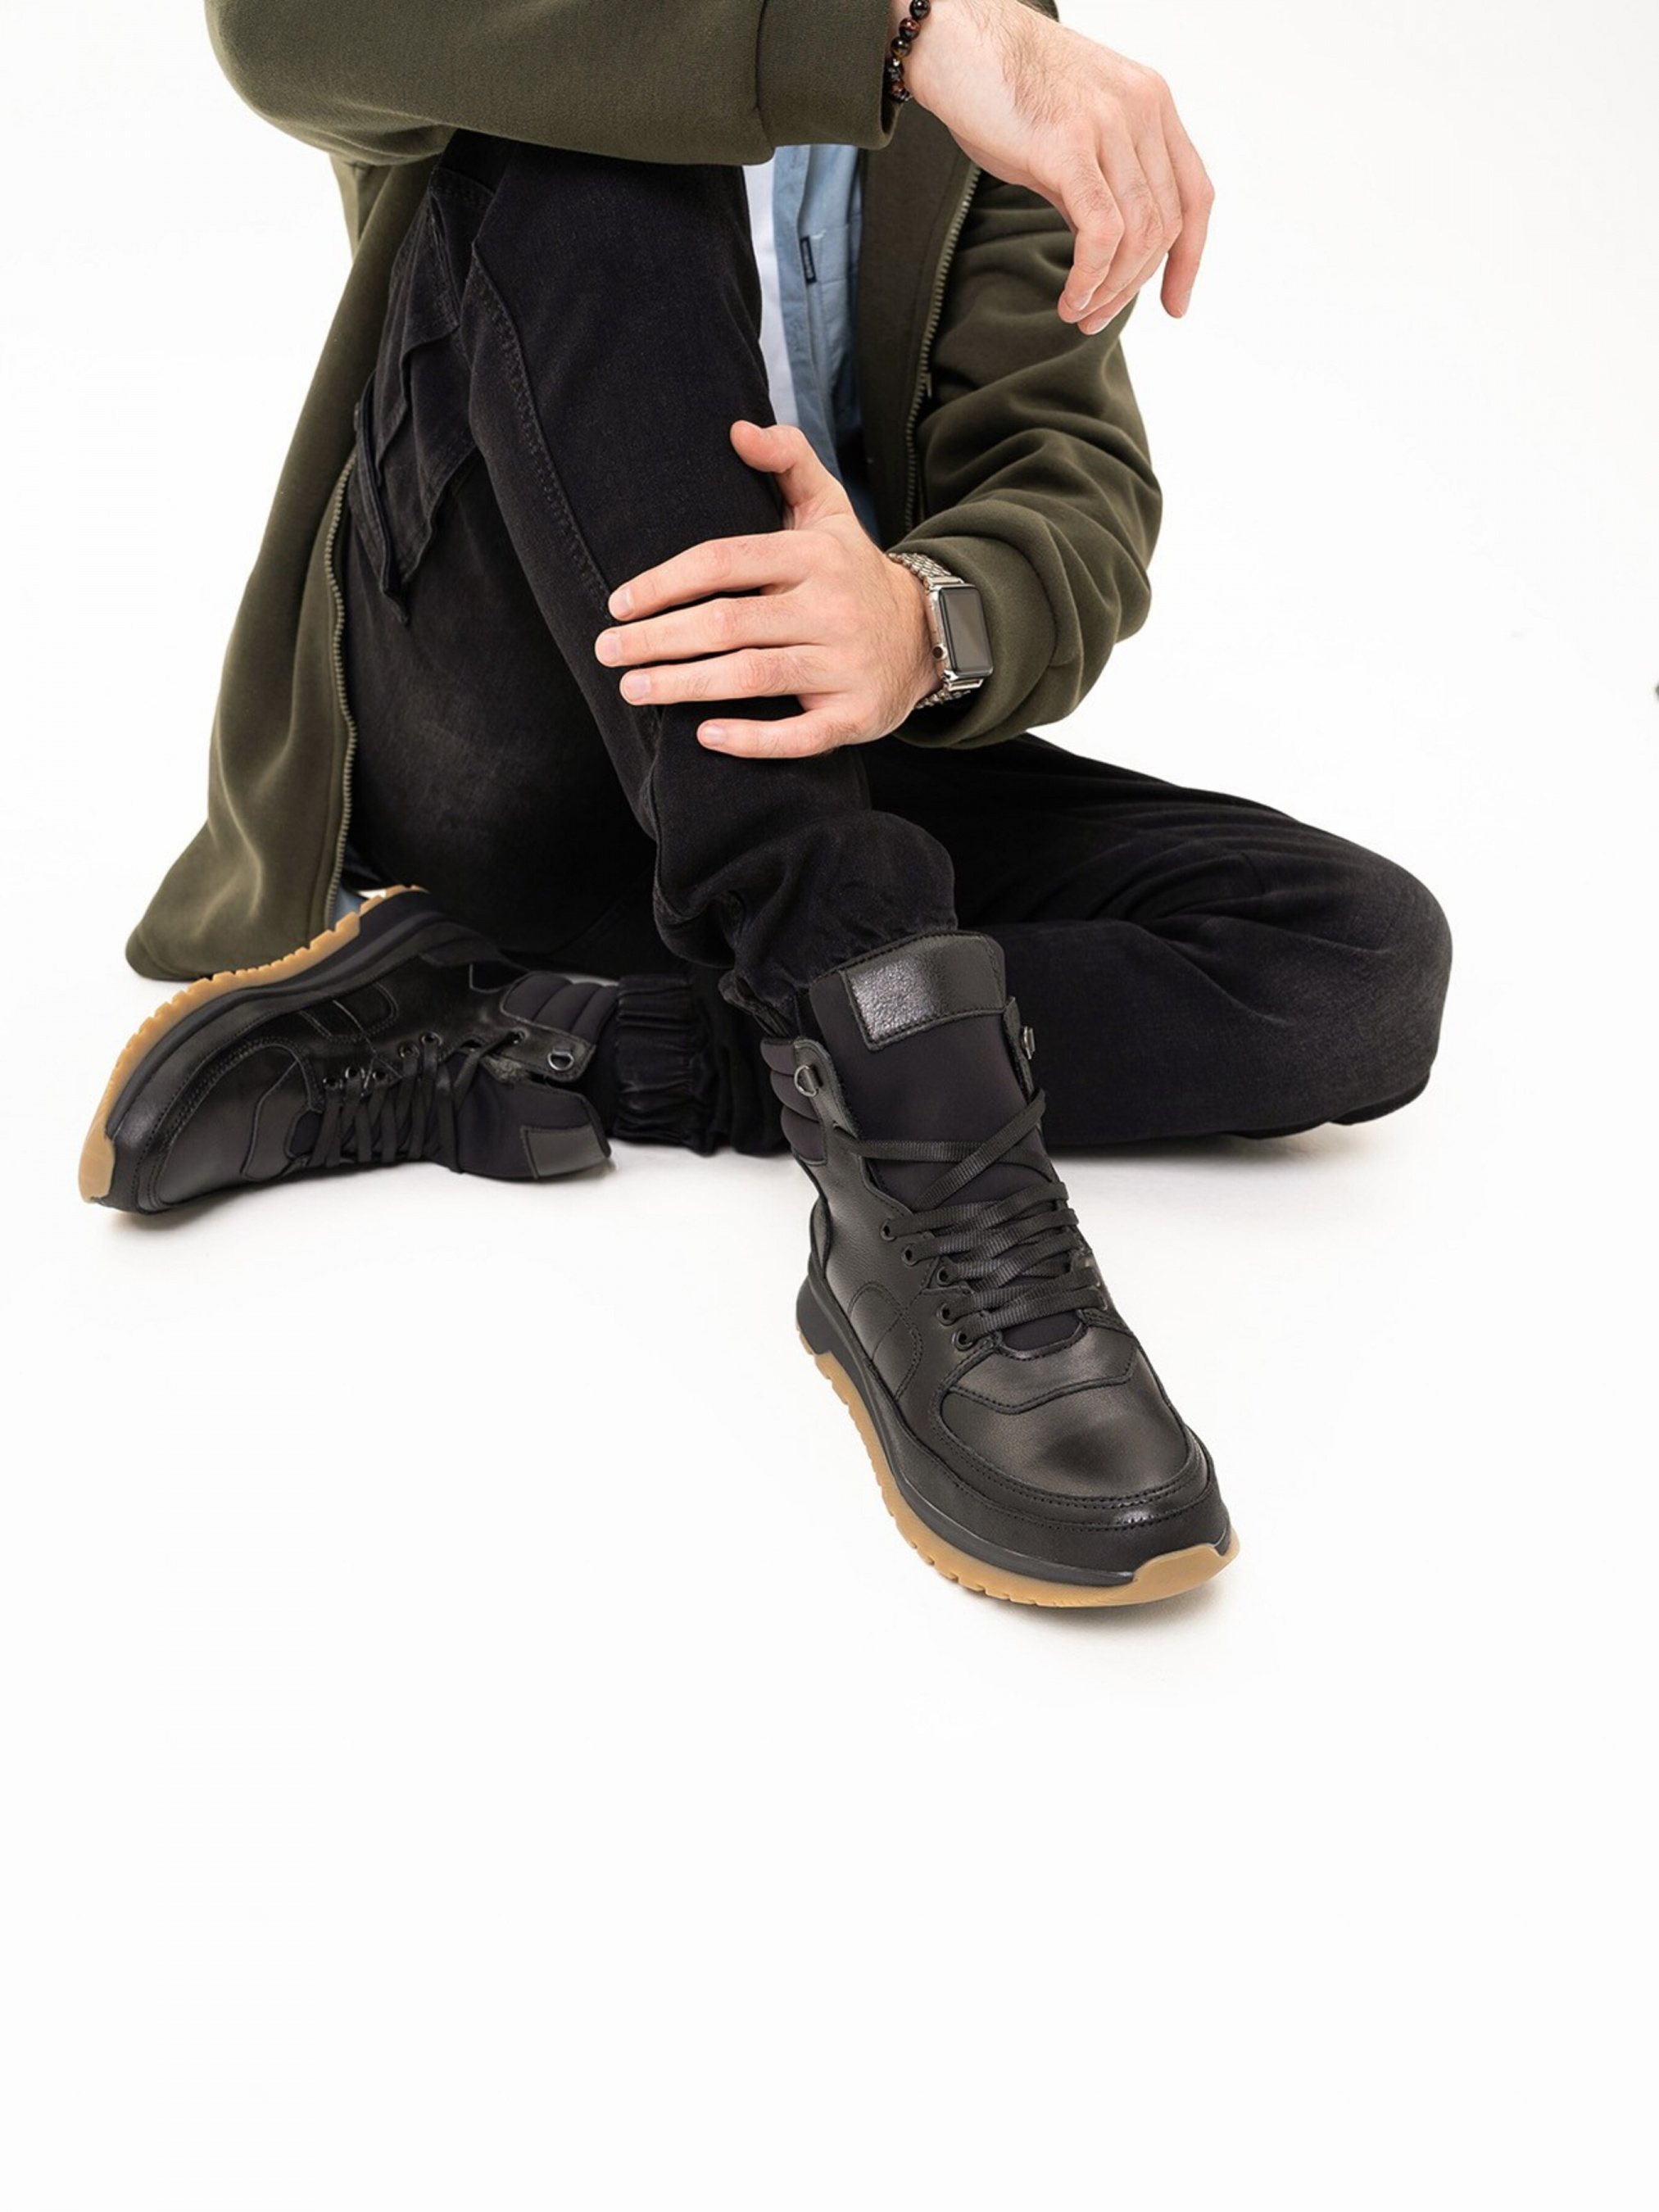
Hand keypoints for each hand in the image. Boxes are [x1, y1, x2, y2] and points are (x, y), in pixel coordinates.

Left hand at [595, 420, 939, 758]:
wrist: (927, 635)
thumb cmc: (851, 572)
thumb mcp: (829, 508)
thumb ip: (787, 460)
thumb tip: (736, 429)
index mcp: (815, 555)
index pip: (724, 562)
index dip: (665, 583)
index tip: (619, 603)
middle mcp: (832, 607)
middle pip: (728, 624)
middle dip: (659, 640)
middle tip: (607, 652)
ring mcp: (846, 664)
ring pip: (754, 676)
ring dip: (686, 686)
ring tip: (634, 690)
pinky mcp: (856, 715)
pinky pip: (800, 735)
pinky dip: (752, 740)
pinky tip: (704, 737)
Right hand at [900, 0, 1214, 330]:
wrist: (955, 40)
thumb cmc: (1003, 89)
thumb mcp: (1071, 134)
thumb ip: (1100, 183)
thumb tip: (1106, 250)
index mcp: (1152, 104)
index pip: (1196, 195)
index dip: (1190, 259)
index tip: (1173, 304)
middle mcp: (1142, 109)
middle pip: (1166, 225)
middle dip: (1134, 286)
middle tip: (1096, 319)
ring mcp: (1109, 122)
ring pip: (1139, 234)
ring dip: (1110, 290)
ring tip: (1078, 313)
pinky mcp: (1069, 143)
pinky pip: (1102, 231)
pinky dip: (1090, 277)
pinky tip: (1070, 298)